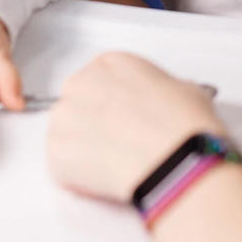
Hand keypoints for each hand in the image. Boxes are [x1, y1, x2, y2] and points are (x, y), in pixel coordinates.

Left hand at [47, 53, 224, 202]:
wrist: (173, 160)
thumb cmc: (182, 126)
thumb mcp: (185, 90)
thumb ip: (163, 90)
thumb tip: (166, 103)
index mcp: (111, 63)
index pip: (102, 80)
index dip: (116, 103)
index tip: (125, 117)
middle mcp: (81, 83)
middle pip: (79, 104)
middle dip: (96, 124)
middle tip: (120, 142)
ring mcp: (64, 118)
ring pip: (68, 135)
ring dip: (86, 149)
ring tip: (115, 164)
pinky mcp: (55, 152)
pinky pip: (62, 166)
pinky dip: (79, 176)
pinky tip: (106, 178)